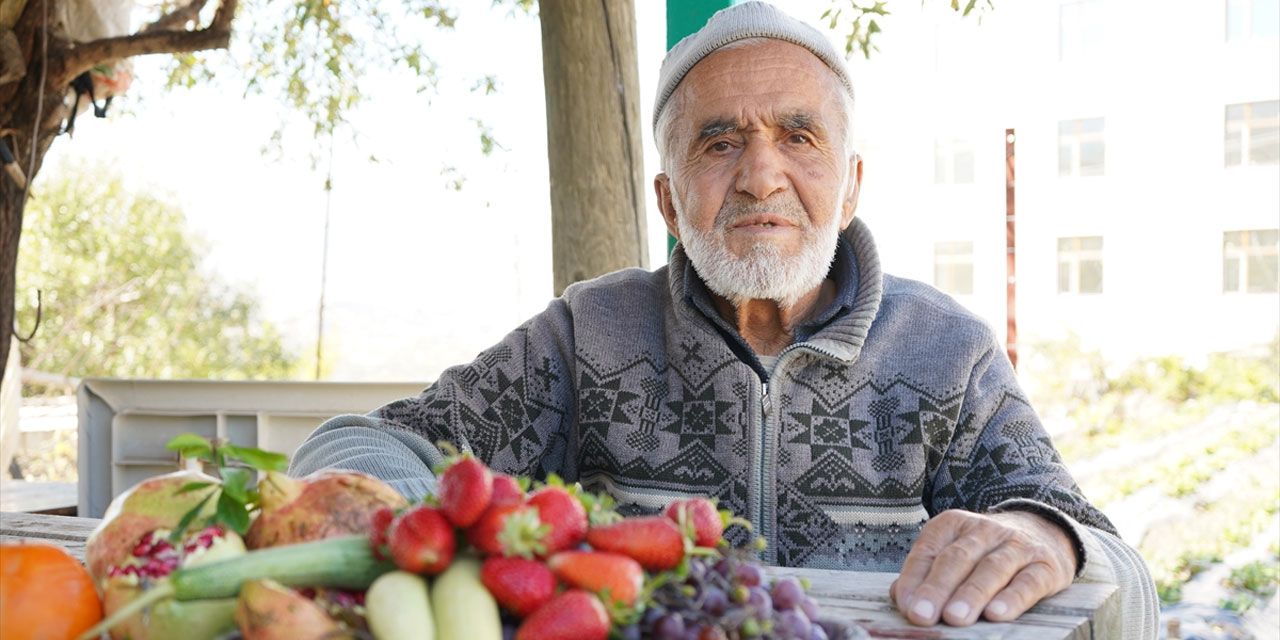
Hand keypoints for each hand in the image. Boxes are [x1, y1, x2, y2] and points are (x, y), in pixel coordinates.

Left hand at [889, 509, 1076, 626]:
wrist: (1043, 533)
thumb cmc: (984, 553)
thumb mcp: (953, 553)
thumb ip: (926, 573)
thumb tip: (901, 598)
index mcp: (953, 524)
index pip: (928, 550)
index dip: (914, 579)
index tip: (906, 606)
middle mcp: (985, 530)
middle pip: (957, 559)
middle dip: (937, 588)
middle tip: (922, 615)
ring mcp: (1017, 546)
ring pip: (991, 569)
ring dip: (971, 595)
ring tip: (955, 618)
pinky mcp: (1046, 567)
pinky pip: (1028, 582)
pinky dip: (1012, 599)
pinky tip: (996, 614)